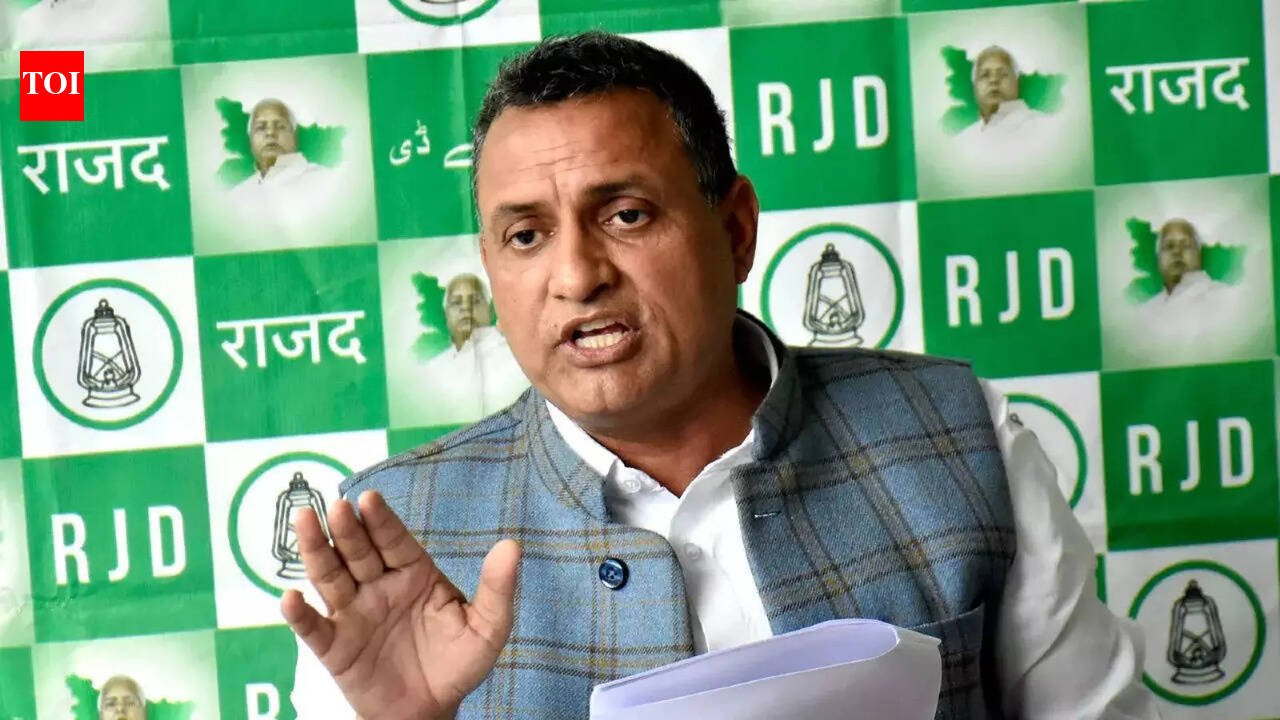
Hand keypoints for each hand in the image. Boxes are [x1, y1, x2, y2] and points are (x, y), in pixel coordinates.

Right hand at [281, 490, 520, 719]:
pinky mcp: (335, 647)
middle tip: (335, 507)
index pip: (394, 540)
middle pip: (358, 551)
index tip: (369, 498)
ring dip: (316, 551)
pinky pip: (314, 628)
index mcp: (413, 574)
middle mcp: (379, 586)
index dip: (381, 520)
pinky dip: (300, 614)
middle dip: (347, 528)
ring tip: (305, 522)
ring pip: (330, 577)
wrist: (431, 711)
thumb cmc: (458, 663)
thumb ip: (498, 588)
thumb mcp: (487, 627)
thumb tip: (512, 545)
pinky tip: (289, 598)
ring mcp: (354, 614)